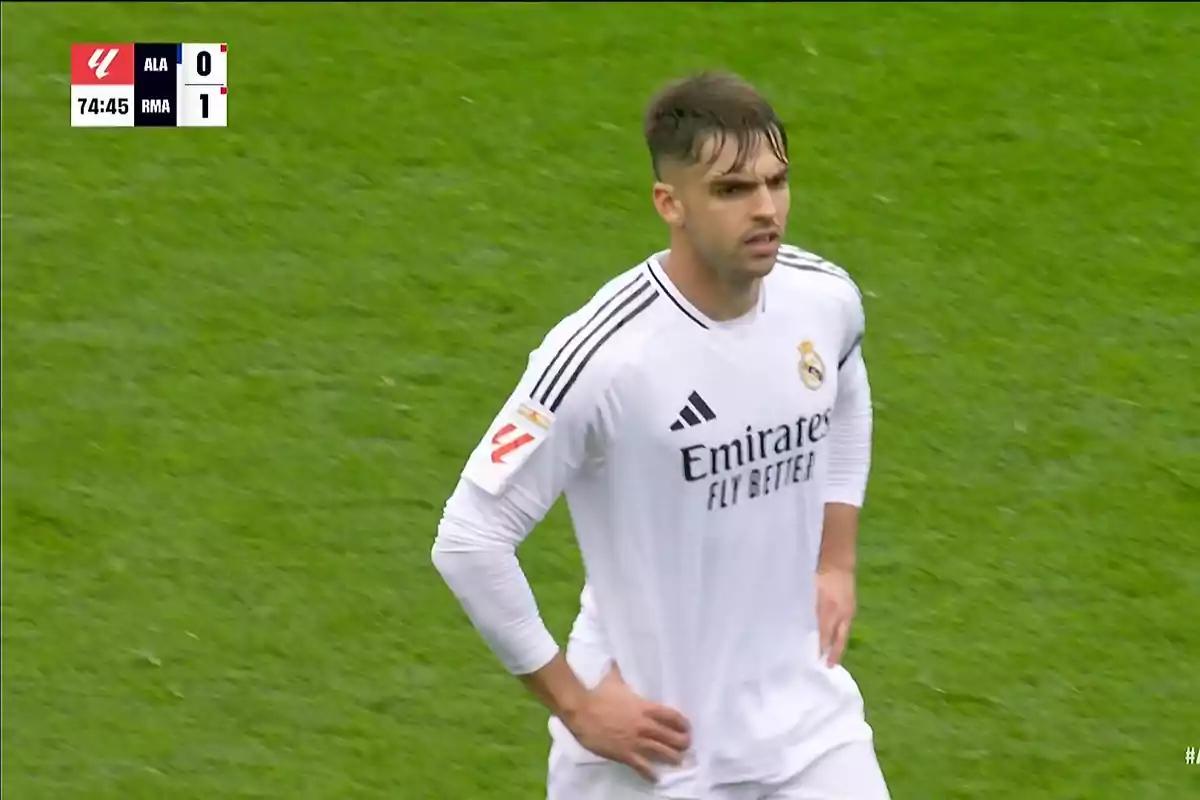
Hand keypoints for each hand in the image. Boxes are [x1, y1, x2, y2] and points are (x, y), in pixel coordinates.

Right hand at [562, 664, 691, 782]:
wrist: (580, 710)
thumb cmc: (597, 694)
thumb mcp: (612, 680)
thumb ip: (617, 671)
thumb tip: (614, 659)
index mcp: (644, 707)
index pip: (672, 716)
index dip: (683, 723)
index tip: (687, 728)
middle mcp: (644, 725)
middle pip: (672, 736)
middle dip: (682, 742)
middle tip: (686, 746)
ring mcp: (635, 741)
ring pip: (662, 752)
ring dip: (672, 758)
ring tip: (678, 761)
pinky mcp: (625, 754)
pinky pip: (642, 766)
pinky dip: (650, 773)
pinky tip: (655, 777)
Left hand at [817, 566, 855, 666]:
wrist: (838, 562)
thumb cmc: (819, 575)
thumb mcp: (811, 593)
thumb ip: (809, 610)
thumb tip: (803, 627)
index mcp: (829, 610)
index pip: (825, 634)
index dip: (821, 647)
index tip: (815, 659)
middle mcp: (842, 614)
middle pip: (838, 639)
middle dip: (834, 653)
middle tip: (829, 666)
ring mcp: (849, 612)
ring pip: (844, 634)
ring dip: (838, 645)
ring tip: (833, 658)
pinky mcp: (851, 608)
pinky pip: (846, 626)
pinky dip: (841, 635)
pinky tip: (837, 639)